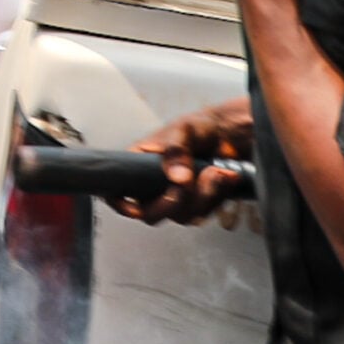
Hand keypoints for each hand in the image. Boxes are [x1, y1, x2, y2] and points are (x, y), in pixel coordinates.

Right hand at [114, 100, 254, 226]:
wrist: (226, 134)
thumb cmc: (197, 127)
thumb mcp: (183, 130)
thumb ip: (176, 151)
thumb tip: (178, 179)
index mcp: (138, 165)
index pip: (116, 190)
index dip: (120, 203)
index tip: (135, 209)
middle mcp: (152, 186)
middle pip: (152, 214)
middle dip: (176, 201)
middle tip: (191, 180)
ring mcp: (174, 198)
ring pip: (182, 216)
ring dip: (203, 195)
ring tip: (214, 170)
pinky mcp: (196, 205)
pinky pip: (203, 214)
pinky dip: (217, 197)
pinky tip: (223, 176)